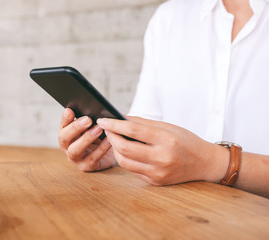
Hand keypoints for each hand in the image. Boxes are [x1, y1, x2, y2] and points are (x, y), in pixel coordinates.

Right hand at [58, 108, 114, 171]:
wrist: (110, 153)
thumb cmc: (99, 136)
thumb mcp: (92, 126)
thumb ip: (88, 118)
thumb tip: (93, 107)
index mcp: (66, 133)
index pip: (62, 125)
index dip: (65, 118)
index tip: (70, 110)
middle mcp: (67, 146)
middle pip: (64, 138)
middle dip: (75, 128)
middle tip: (87, 119)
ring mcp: (75, 158)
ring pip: (75, 150)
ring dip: (86, 139)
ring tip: (98, 129)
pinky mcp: (86, 166)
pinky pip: (93, 158)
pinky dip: (101, 148)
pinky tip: (109, 140)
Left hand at [97, 116, 228, 185]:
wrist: (204, 163)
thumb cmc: (186, 141)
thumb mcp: (168, 127)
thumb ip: (142, 123)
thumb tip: (119, 118)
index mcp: (166, 140)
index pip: (133, 130)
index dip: (114, 125)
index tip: (103, 120)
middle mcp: (162, 158)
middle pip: (125, 149)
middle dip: (111, 138)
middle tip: (107, 130)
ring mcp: (158, 173)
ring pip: (124, 162)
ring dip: (115, 150)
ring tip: (115, 140)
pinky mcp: (155, 182)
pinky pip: (132, 170)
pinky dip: (126, 159)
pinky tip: (126, 151)